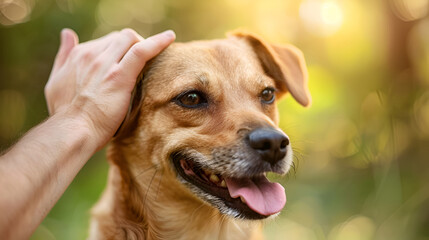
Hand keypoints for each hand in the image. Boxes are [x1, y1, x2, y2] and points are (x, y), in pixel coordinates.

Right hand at [44, 28, 174, 148]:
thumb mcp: (56, 81)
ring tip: (156, 57)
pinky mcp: (119, 75)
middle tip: (146, 62)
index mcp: (79, 55)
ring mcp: (105, 63)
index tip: (131, 60)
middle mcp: (91, 54)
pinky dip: (157, 42)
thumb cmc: (66, 113)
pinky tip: (169, 38)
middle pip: (121, 37)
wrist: (75, 130)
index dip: (123, 48)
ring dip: (145, 44)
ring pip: (130, 39)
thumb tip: (68, 33)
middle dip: (135, 44)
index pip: (108, 41)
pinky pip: (141, 51)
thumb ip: (64, 56)